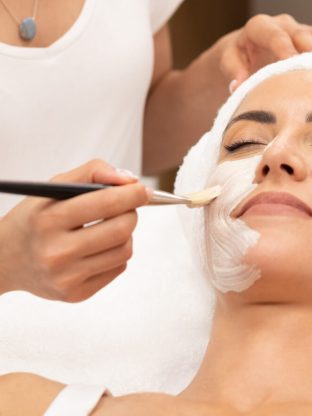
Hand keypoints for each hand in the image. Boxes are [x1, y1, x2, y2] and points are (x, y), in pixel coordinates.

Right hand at [0, 160, 150, 301]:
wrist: (5, 258)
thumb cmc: (34, 217)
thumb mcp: (54, 186)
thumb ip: (93, 173)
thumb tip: (130, 181)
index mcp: (50, 219)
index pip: (106, 202)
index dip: (132, 194)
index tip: (142, 190)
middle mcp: (57, 251)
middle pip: (121, 229)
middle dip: (131, 212)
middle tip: (126, 207)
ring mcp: (66, 277)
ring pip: (124, 250)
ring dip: (126, 234)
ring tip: (110, 226)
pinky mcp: (75, 294)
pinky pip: (117, 269)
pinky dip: (116, 253)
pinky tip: (99, 247)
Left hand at [219, 14, 311, 91]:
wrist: (244, 50)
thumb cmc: (237, 57)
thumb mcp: (228, 60)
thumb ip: (233, 70)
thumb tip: (237, 85)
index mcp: (262, 26)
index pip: (274, 34)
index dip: (282, 46)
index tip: (289, 60)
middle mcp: (286, 24)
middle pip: (304, 33)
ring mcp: (305, 30)